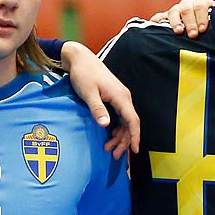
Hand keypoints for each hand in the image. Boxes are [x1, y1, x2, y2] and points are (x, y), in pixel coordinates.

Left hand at [60, 40, 140, 154]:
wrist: (80, 60)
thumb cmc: (84, 74)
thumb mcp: (88, 93)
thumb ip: (97, 109)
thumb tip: (106, 125)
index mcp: (121, 96)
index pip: (132, 120)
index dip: (135, 136)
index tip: (134, 150)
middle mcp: (124, 97)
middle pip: (130, 124)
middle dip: (124, 141)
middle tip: (114, 155)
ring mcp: (120, 98)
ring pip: (124, 122)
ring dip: (119, 136)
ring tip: (109, 149)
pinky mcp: (114, 98)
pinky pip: (120, 117)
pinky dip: (116, 128)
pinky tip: (109, 136)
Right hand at [154, 0, 214, 39]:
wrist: (202, 32)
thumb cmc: (213, 25)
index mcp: (200, 3)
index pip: (200, 5)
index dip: (202, 16)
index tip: (203, 29)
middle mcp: (187, 5)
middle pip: (186, 9)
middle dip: (190, 22)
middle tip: (193, 35)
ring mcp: (176, 11)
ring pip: (173, 12)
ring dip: (176, 21)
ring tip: (178, 32)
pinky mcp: (165, 19)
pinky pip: (159, 17)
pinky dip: (156, 20)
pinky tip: (154, 24)